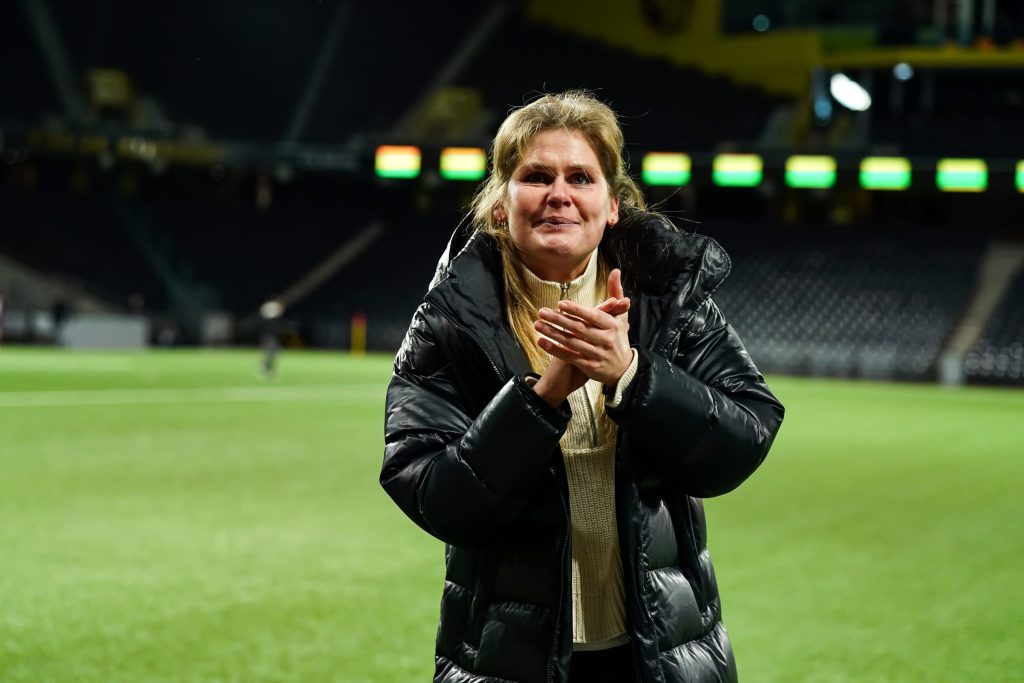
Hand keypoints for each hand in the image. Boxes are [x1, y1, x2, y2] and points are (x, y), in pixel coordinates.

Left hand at [534, 268, 631, 388]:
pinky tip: (541, 342)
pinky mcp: (590, 367)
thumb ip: (616, 293)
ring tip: (538, 324)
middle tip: (541, 311)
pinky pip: (569, 357)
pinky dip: (555, 349)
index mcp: (612, 325)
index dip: (576, 310)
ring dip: (553, 333)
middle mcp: (606, 340)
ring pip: (572, 342)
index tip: (560, 304)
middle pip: (579, 328)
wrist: (623, 368)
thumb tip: (615, 270)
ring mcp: (597, 354)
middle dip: (559, 320)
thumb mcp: (621, 315)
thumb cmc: (618, 336)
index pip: (592, 316)